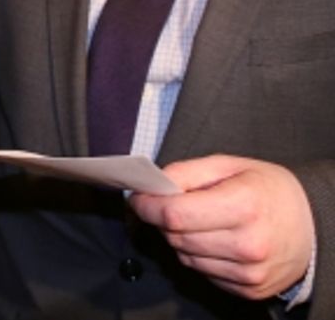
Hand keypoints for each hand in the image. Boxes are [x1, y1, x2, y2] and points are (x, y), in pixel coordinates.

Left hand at [129, 155, 314, 300]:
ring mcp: (250, 271)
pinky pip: (202, 272)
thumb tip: (152, 185)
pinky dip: (200, 256)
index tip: (140, 198)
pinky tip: (217, 241)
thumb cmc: (269, 190)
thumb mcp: (229, 166)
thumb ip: (186, 172)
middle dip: (164, 219)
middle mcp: (248, 243)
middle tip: (173, 205)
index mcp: (243, 205)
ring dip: (182, 239)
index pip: (173, 214)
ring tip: (203, 222)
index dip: (147, 205)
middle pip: (176, 236)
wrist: (315, 226)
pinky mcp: (249, 289)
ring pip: (184, 257)